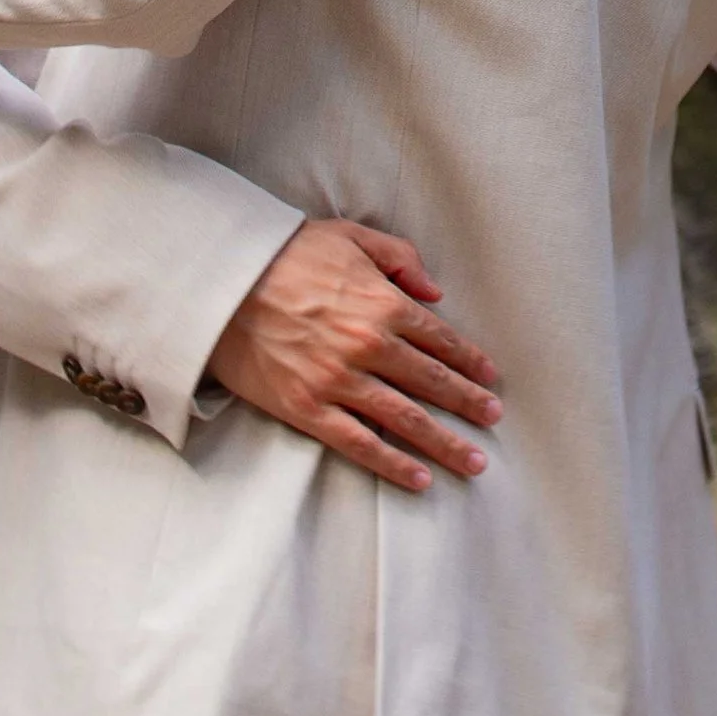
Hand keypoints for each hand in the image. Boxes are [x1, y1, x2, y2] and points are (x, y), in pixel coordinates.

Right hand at [208, 217, 501, 491]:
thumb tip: (435, 293)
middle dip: (468, 404)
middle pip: (432, 382)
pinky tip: (420, 479)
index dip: (470, 361)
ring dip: (445, 442)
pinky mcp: (308, 409)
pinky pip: (360, 443)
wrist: (223, 283)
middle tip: (493, 422)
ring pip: (406, 419)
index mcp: (384, 303)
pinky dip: (392, 463)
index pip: (441, 339)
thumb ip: (400, 259)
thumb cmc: (288, 254)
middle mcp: (370, 345)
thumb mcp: (351, 236)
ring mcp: (339, 382)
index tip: (491, 378)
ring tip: (473, 462)